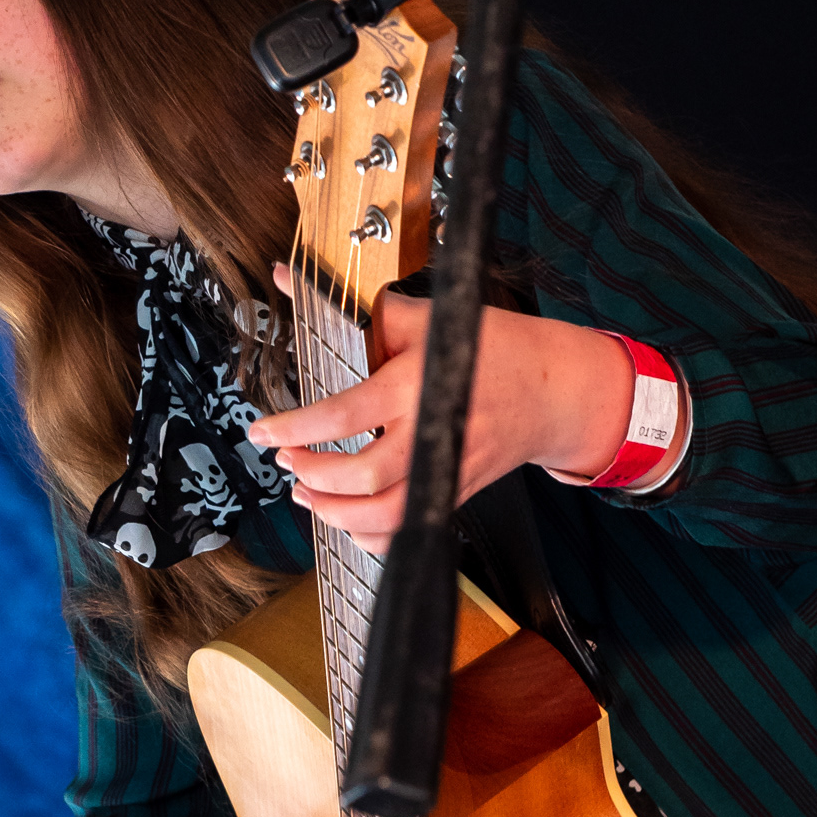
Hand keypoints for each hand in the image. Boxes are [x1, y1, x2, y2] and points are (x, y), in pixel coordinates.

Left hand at [248, 266, 640, 553]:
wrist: (554, 389)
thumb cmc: (493, 348)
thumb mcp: (430, 316)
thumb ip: (361, 309)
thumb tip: (291, 277)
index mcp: (417, 387)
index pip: (343, 416)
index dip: (294, 428)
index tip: (262, 431)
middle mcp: (431, 435)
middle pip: (360, 476)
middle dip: (311, 473)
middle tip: (287, 459)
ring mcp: (445, 471)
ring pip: (382, 518)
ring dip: (333, 514)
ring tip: (306, 493)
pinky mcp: (453, 494)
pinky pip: (406, 534)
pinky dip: (372, 538)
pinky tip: (349, 519)